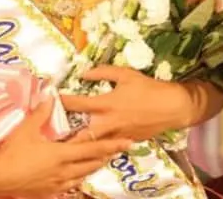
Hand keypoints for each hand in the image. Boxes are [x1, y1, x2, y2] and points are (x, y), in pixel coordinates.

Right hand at [0, 97, 129, 197]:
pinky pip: (70, 185)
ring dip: (95, 167)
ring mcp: (57, 184)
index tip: (127, 141)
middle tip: (120, 149)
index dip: (111, 145)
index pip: (92, 148)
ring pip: (83, 175)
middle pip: (92, 164)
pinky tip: (79, 175)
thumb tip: (50, 96)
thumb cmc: (13, 152)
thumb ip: (41, 112)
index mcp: (61, 154)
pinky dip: (79, 177)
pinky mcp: (49, 192)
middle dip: (107, 156)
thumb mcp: (27, 128)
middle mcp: (64, 171)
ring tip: (103, 159)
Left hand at [61, 66, 188, 141]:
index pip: (79, 104)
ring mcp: (118, 136)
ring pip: (94, 146)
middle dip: (66, 137)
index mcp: (108, 104)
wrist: (172, 107)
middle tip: (51, 135)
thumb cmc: (148, 88)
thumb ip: (103, 72)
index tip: (51, 100)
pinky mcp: (127, 142)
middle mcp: (110, 123)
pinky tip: (90, 149)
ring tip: (66, 145)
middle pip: (82, 135)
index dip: (63, 101)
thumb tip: (84, 73)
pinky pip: (108, 148)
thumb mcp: (125, 74)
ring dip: (80, 145)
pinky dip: (98, 149)